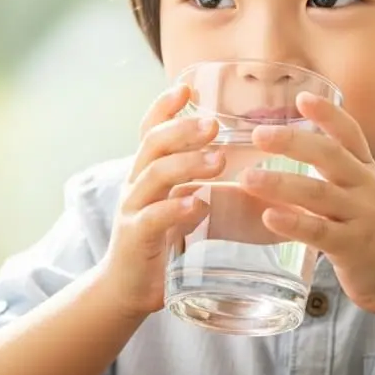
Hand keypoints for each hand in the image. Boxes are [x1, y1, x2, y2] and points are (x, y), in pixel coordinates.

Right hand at [97, 85, 221, 316]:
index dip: (164, 106)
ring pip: (154, 176)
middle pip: (153, 145)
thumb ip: (202, 187)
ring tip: (219, 161)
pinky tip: (198, 205)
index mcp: (146, 173)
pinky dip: (177, 209)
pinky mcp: (136, 238)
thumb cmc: (159, 244)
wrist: (126, 289)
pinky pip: (154, 217)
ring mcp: (133, 210)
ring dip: (188, 164)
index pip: (150, 130)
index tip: (185, 85)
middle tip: (214, 124)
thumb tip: (248, 169)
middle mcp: (135, 185)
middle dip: (183, 130)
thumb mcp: (179, 206)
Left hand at [238, 92, 374, 316]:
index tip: (301, 97)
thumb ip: (339, 175)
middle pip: (330, 156)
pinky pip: (319, 232)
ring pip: (318, 193)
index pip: (350, 134)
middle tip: (258, 134)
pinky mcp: (352, 248)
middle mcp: (366, 189)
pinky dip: (293, 223)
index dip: (328, 114)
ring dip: (280, 183)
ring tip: (247, 179)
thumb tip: (297, 153)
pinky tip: (269, 217)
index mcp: (367, 173)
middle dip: (293, 142)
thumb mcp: (367, 195)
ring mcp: (361, 218)